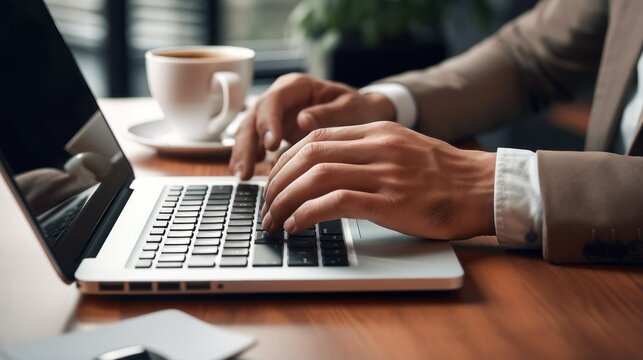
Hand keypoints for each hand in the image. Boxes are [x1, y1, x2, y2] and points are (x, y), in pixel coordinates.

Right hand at [229, 73, 394, 178]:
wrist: (363, 114)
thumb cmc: (358, 109)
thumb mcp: (350, 108)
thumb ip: (328, 114)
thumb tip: (303, 120)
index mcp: (297, 87)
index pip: (273, 101)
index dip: (268, 122)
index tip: (272, 145)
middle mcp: (280, 98)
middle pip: (253, 118)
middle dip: (247, 144)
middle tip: (246, 171)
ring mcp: (274, 115)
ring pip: (249, 132)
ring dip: (243, 154)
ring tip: (242, 177)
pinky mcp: (273, 132)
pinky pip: (255, 144)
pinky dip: (250, 159)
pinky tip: (247, 175)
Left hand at [261, 121, 496, 239]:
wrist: (484, 188)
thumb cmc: (443, 176)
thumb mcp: (402, 149)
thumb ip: (366, 152)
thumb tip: (325, 169)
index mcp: (377, 131)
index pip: (314, 138)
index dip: (285, 161)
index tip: (273, 182)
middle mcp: (377, 146)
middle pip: (308, 155)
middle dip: (277, 182)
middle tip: (266, 205)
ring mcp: (385, 173)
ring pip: (316, 176)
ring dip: (286, 200)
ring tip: (273, 220)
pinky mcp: (392, 201)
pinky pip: (337, 201)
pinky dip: (309, 213)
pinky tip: (297, 225)